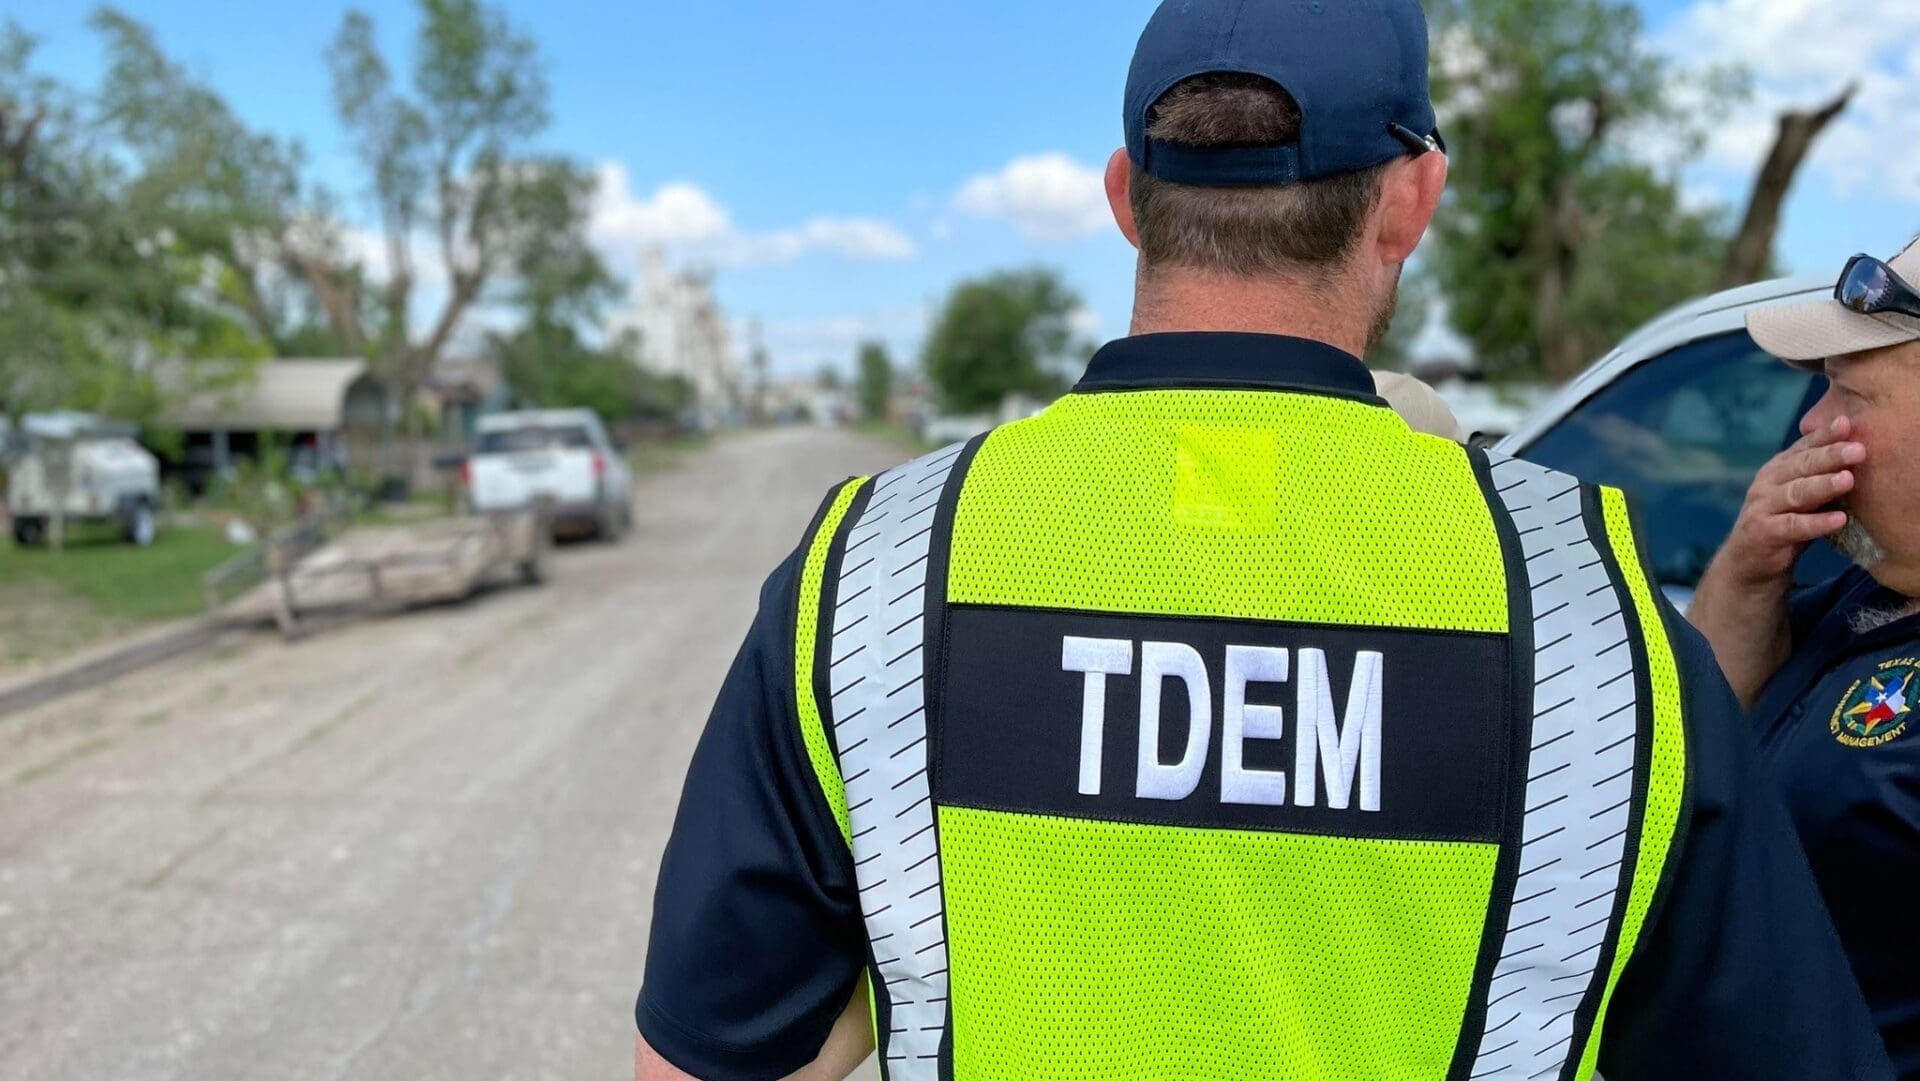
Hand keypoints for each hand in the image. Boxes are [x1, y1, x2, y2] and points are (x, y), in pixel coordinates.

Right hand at [1718, 415, 1861, 588]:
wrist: (1749, 563)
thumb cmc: (1785, 523)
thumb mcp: (1803, 495)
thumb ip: (1821, 475)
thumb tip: (1858, 448)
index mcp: (1779, 468)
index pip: (1804, 447)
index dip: (1825, 435)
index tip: (1848, 423)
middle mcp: (1767, 482)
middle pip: (1801, 465)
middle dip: (1830, 456)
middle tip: (1857, 450)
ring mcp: (1762, 507)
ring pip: (1796, 493)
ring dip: (1823, 486)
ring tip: (1848, 480)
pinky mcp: (1762, 532)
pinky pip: (1792, 526)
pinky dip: (1816, 523)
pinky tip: (1839, 519)